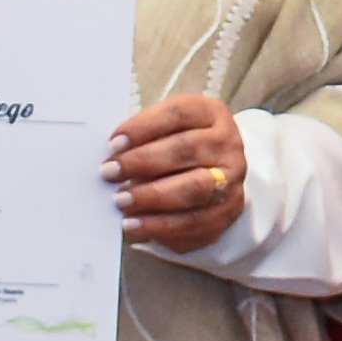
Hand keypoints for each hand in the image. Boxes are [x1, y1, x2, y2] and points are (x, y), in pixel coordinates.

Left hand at [106, 96, 246, 256]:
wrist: (215, 177)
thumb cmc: (177, 149)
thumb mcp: (165, 131)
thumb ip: (141, 139)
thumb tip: (109, 157)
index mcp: (211, 114)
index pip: (177, 114)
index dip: (143, 128)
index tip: (113, 144)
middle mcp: (227, 144)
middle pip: (186, 149)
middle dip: (143, 162)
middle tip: (109, 172)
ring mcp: (232, 180)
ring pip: (194, 188)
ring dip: (152, 196)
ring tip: (120, 201)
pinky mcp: (226, 213)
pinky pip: (194, 223)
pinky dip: (159, 226)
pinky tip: (134, 225)